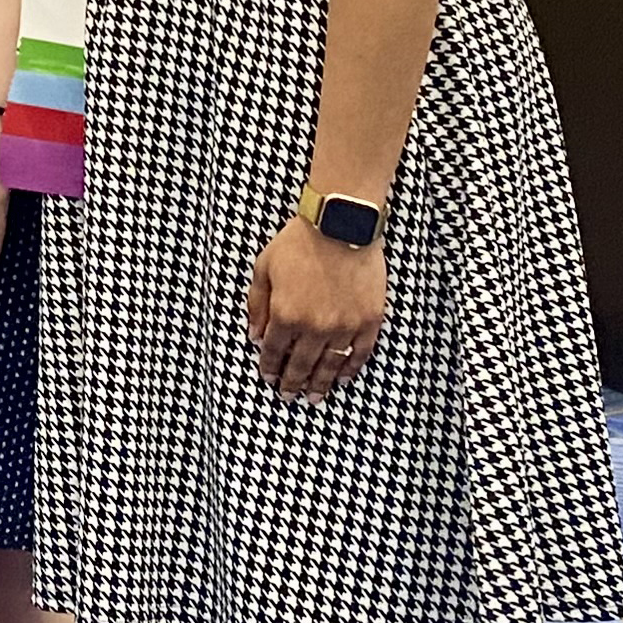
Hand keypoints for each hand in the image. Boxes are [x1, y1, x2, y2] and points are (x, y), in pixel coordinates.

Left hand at [246, 216, 386, 398]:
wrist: (341, 224)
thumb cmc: (300, 242)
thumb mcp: (264, 269)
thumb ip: (257, 306)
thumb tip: (254, 335)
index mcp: (286, 315)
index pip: (273, 352)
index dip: (269, 368)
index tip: (269, 378)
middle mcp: (314, 327)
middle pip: (300, 366)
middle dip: (292, 384)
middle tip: (288, 396)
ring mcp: (344, 326)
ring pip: (330, 366)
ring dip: (320, 385)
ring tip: (314, 398)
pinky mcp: (369, 320)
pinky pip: (359, 354)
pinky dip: (350, 369)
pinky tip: (343, 379)